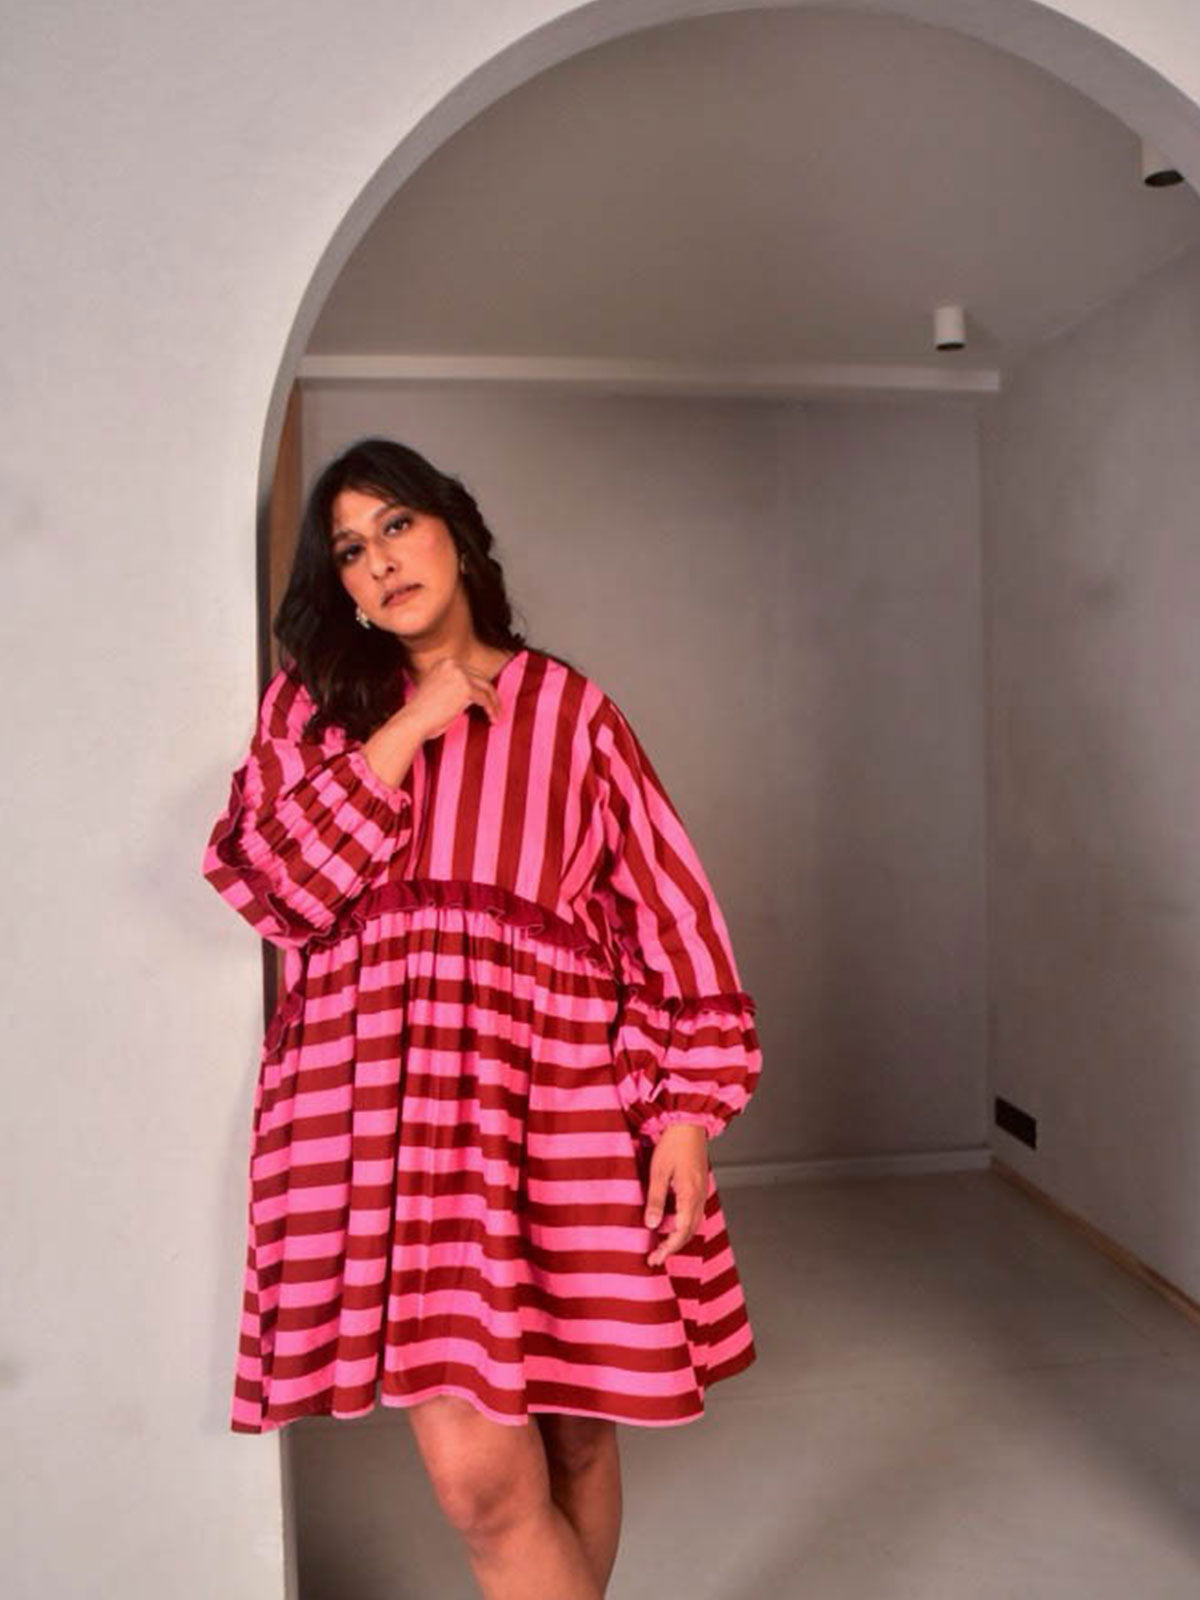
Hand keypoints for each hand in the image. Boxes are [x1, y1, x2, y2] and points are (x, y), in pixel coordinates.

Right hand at [404, 654, 501, 740]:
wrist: (413, 720)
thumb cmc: (421, 714)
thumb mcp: (437, 691)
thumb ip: (453, 687)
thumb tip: (472, 695)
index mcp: (445, 663)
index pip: (471, 673)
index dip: (481, 687)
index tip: (487, 700)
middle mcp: (453, 664)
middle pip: (481, 678)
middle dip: (491, 695)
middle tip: (495, 708)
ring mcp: (460, 675)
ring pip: (487, 688)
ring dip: (494, 703)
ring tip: (496, 716)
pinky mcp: (466, 688)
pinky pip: (486, 700)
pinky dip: (492, 710)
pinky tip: (492, 719)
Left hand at [644, 1122, 708, 1266]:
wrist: (689, 1123)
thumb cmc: (673, 1143)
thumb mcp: (658, 1171)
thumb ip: (656, 1199)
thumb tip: (652, 1224)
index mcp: (690, 1195)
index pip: (681, 1231)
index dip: (668, 1247)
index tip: (655, 1258)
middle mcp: (699, 1197)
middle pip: (689, 1232)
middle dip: (673, 1248)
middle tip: (655, 1258)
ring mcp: (702, 1192)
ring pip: (694, 1224)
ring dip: (679, 1238)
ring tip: (662, 1247)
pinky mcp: (699, 1186)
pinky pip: (695, 1214)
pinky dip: (684, 1226)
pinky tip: (672, 1226)